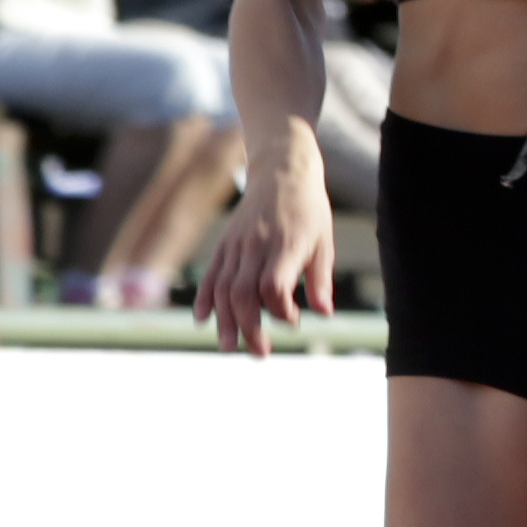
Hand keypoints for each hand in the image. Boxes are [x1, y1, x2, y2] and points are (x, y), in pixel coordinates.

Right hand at [196, 170, 334, 354]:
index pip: (273, 286)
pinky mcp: (224, 244)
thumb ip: (321, 279)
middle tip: (258, 353)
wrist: (282, 172)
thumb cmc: (309, 212)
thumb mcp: (324, 242)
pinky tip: (202, 320)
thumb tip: (324, 314)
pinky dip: (204, 298)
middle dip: (248, 327)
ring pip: (222, 287)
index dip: (279, 310)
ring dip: (223, 320)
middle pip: (243, 293)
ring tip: (228, 346)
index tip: (292, 321)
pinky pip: (210, 274)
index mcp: (286, 245)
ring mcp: (236, 245)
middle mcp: (256, 246)